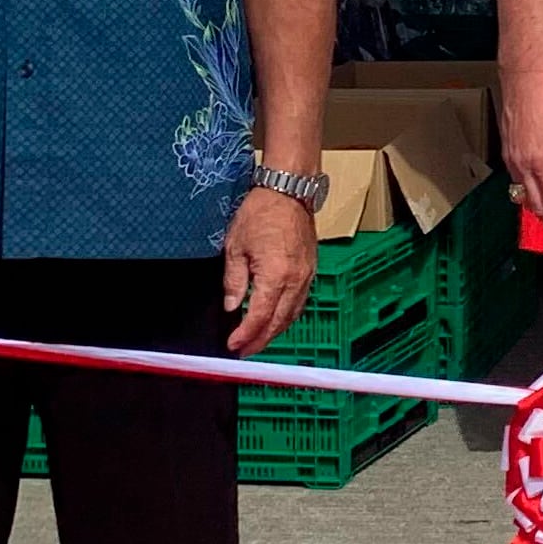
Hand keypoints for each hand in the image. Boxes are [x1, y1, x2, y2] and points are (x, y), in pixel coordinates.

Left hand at [222, 184, 320, 354]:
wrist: (289, 192)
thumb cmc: (260, 214)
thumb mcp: (235, 246)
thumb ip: (234, 280)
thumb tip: (232, 305)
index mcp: (275, 275)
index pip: (260, 315)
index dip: (246, 334)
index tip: (233, 345)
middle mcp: (295, 280)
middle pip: (279, 321)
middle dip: (262, 339)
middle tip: (245, 351)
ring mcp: (307, 276)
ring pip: (293, 314)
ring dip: (276, 331)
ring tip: (259, 340)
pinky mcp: (311, 270)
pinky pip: (301, 301)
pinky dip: (288, 316)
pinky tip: (277, 319)